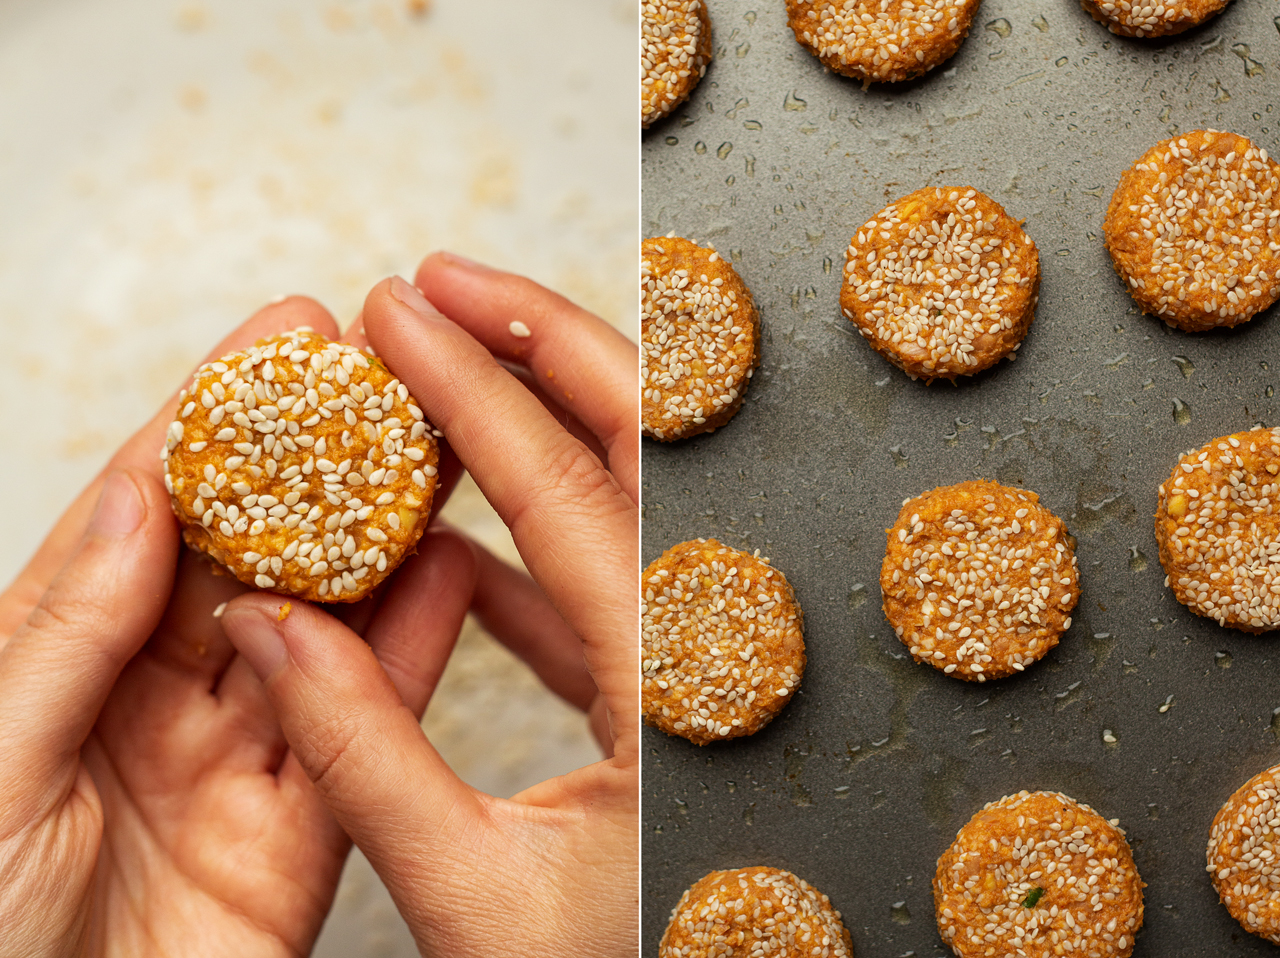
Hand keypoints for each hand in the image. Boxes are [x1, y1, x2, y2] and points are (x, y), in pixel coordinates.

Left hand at [0, 299, 393, 956]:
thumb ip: (64, 633)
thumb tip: (136, 495)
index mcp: (55, 666)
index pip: (149, 512)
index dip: (218, 419)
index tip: (288, 338)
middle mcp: (150, 701)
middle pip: (255, 555)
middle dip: (322, 460)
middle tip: (391, 376)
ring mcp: (233, 765)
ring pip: (325, 629)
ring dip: (383, 539)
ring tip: (442, 450)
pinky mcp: (303, 838)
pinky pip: (367, 732)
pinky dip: (417, 654)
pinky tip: (452, 576)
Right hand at [219, 254, 638, 956]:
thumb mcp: (480, 890)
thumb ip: (367, 756)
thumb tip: (268, 629)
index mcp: (675, 680)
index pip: (561, 486)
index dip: (470, 384)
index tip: (396, 310)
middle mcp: (706, 644)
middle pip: (641, 443)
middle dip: (541, 340)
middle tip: (445, 281)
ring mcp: (696, 659)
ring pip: (624, 500)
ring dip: (533, 422)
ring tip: (441, 367)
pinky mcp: (668, 688)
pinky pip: (602, 584)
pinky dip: (529, 537)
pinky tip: (453, 531)